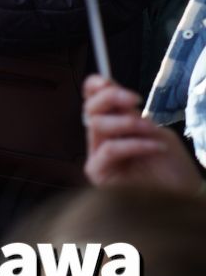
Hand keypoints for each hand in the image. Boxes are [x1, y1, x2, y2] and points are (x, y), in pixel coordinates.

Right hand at [83, 75, 200, 191]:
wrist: (184, 196)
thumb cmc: (172, 168)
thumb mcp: (154, 132)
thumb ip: (130, 114)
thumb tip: (109, 89)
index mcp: (114, 128)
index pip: (94, 102)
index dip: (94, 88)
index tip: (106, 79)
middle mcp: (102, 140)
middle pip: (90, 109)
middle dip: (110, 98)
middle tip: (134, 100)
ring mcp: (98, 156)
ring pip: (97, 125)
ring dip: (128, 123)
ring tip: (150, 131)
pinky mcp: (98, 173)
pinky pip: (110, 149)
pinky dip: (134, 144)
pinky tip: (154, 148)